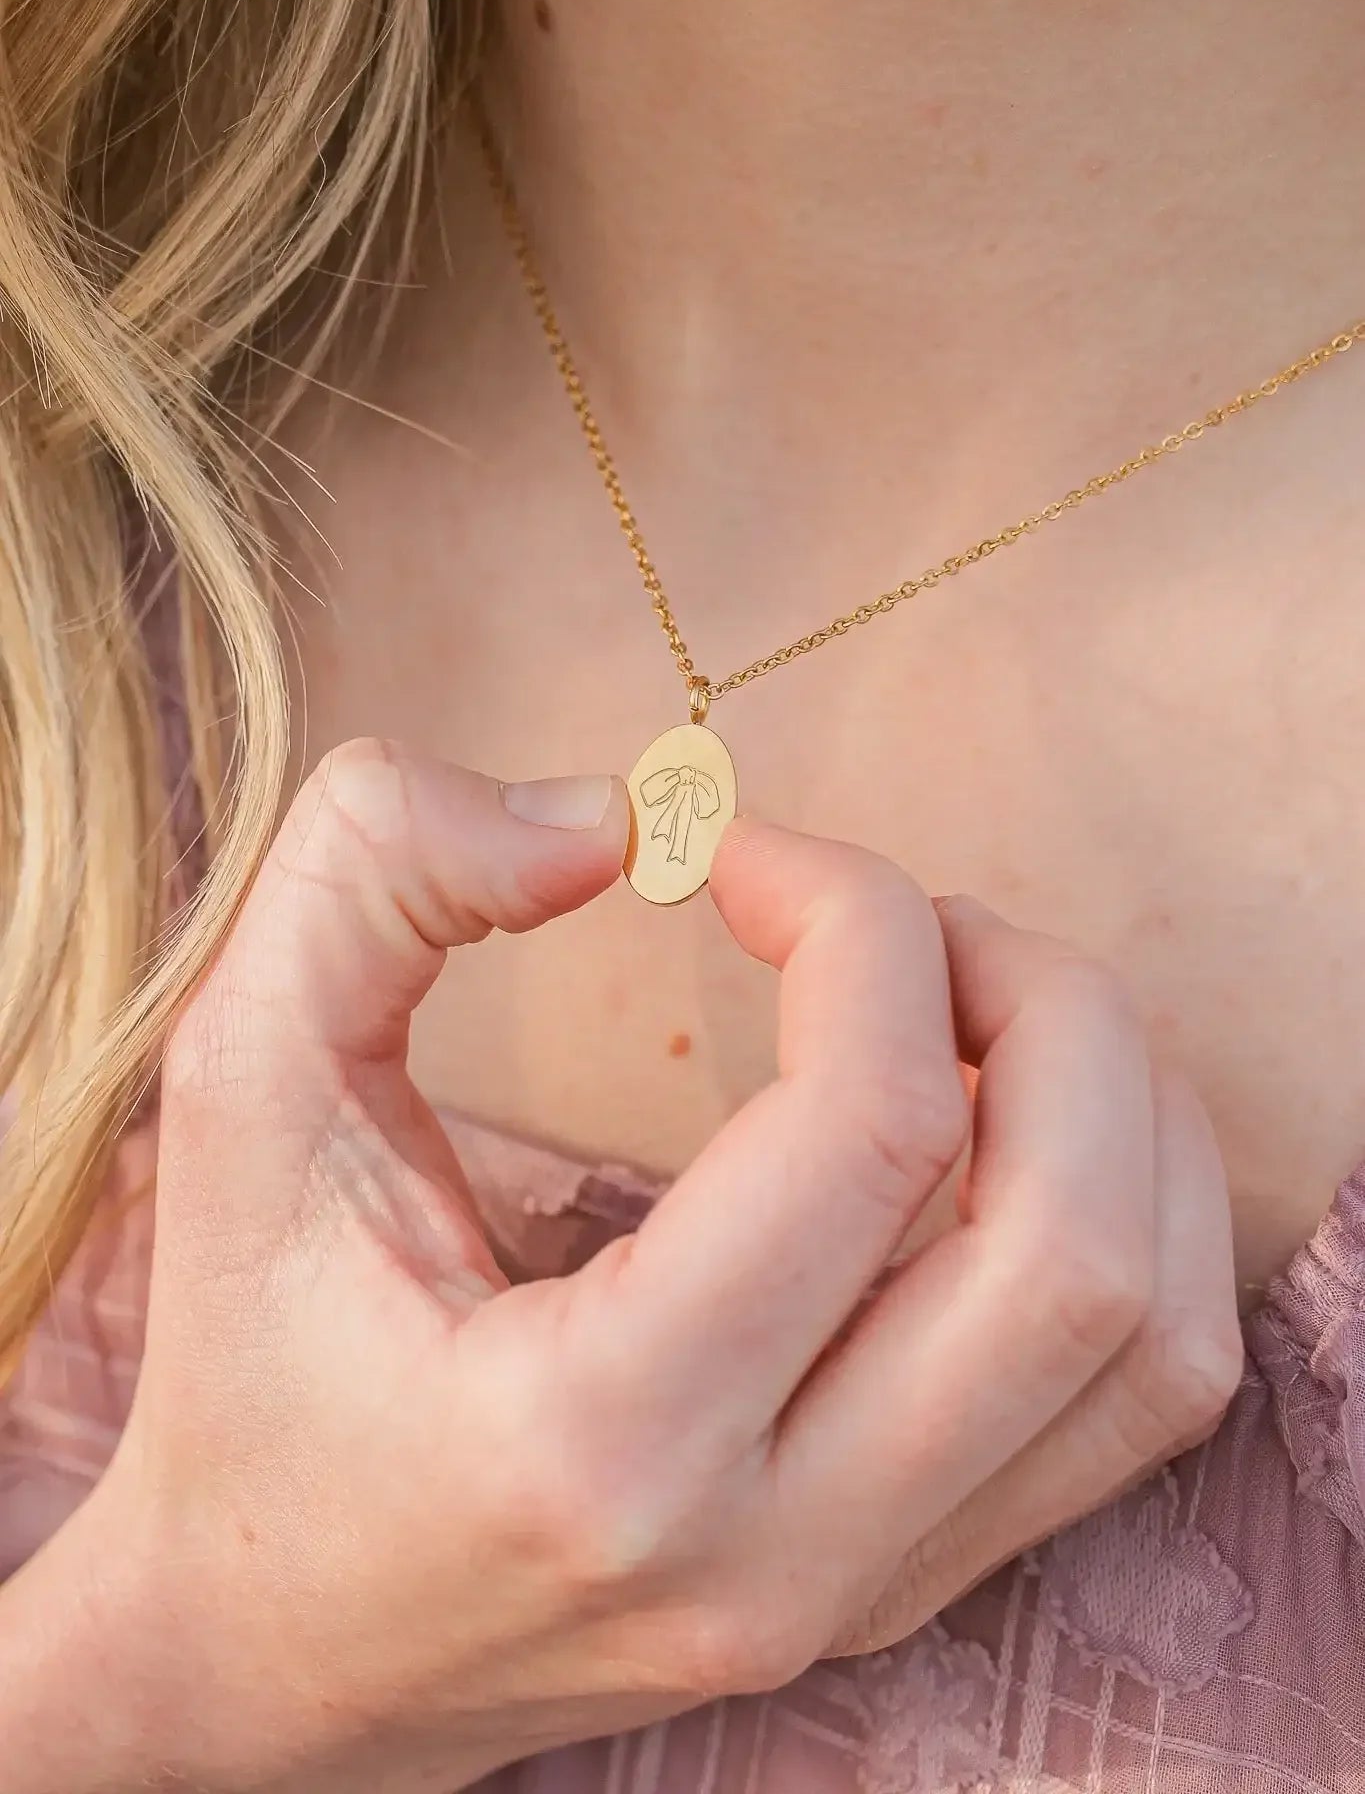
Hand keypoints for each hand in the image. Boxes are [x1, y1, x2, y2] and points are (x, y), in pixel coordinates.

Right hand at [27, 742, 1239, 1793]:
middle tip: (902, 922)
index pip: (870, 1133)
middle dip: (1039, 1005)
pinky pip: (1137, 1394)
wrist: (267, 1657)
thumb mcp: (235, 1089)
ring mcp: (864, 1591)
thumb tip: (611, 814)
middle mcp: (774, 1549)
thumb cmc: (251, 1362)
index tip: (734, 850)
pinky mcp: (905, 1587)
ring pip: (1148, 1334)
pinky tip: (1014, 1123)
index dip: (849, 916)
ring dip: (1115, 1108)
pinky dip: (1134, 1217)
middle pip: (1070, 1246)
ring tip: (971, 1006)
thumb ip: (366, 882)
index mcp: (598, 1435)